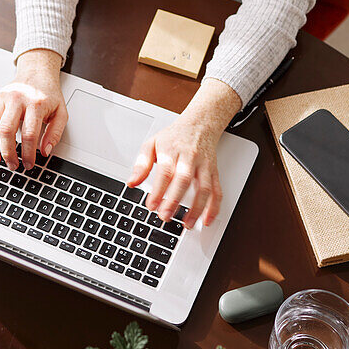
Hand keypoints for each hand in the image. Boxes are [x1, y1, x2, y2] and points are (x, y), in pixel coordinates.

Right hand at [0, 49, 65, 169]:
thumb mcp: (61, 113)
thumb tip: (46, 151)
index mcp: (35, 104)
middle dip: (8, 152)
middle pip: (6, 130)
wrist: (37, 73)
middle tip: (12, 165)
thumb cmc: (48, 94)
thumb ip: (55, 133)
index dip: (28, 153)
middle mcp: (16, 100)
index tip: (28, 164)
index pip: (29, 134)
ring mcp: (2, 98)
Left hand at [126, 79, 240, 228]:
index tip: (151, 205)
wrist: (199, 124)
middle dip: (175, 200)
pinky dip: (214, 207)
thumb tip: (132, 183)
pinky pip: (217, 190)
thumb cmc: (174, 137)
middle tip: (165, 216)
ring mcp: (204, 165)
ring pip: (204, 187)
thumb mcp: (151, 144)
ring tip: (187, 224)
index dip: (158, 190)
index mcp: (171, 150)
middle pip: (183, 179)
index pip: (165, 171)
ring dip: (197, 208)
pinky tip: (207, 220)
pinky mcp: (214, 172)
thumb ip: (141, 164)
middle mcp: (189, 158)